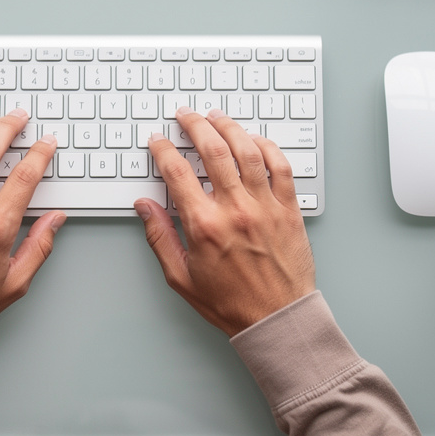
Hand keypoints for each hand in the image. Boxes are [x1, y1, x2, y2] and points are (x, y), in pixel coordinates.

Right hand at [136, 107, 315, 336]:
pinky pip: (280, 167)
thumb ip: (159, 237)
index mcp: (205, 226)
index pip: (177, 172)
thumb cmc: (231, 304)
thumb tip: (145, 207)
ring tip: (216, 117)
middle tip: (185, 115)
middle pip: (213, 150)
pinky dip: (267, 147)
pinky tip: (253, 140)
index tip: (158, 142)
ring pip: (247, 151)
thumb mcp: (181, 277)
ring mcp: (265, 207)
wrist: (277, 320)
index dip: (163, 150)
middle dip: (194, 125)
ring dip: (229, 127)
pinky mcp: (289, 210)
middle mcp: (235, 210)